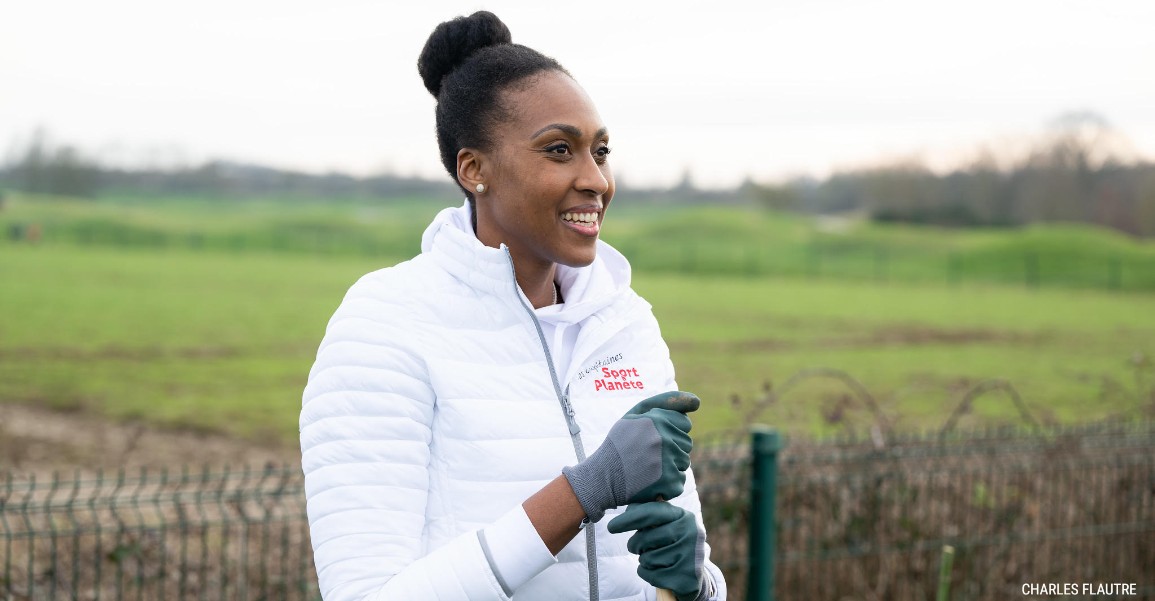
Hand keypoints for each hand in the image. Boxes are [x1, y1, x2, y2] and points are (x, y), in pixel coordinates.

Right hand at [562, 391, 698, 521]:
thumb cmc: (620, 443)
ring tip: (647, 467)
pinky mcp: (669, 482)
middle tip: (647, 454)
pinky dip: (668, 483)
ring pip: (684, 461)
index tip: (651, 438)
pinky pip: (680, 480)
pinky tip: (650, 481)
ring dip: (670, 465)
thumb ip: (666, 402)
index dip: (668, 430)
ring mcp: (668, 461)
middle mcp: (664, 439)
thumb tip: (697, 401)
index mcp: (657, 420)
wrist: (602, 477)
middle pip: (686, 442)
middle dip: (671, 447)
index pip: (685, 423)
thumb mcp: (636, 414)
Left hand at [607, 502, 706, 600]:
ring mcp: (691, 556)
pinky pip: (651, 575)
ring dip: (644, 561)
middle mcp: (691, 533)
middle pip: (645, 538)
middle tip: (637, 548)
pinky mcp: (686, 577)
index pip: (651, 513)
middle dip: (635, 545)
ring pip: (647, 558)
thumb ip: (648, 514)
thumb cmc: (672, 544)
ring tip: (656, 560)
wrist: (693, 575)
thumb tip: (629, 508)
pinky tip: (659, 572)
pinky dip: (648, 574)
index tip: (611, 527)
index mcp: (684, 516)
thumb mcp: (666, 525)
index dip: (628, 520)